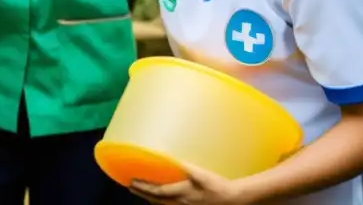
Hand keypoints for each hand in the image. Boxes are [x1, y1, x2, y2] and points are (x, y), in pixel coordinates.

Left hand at [130, 163, 246, 204]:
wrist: (232, 200)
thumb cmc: (218, 186)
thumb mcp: (203, 175)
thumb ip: (189, 168)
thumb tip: (175, 161)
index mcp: (183, 193)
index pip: (158, 191)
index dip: (144, 187)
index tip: (132, 181)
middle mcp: (180, 202)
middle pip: (156, 199)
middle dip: (142, 193)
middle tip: (130, 187)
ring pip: (161, 203)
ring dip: (149, 197)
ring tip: (139, 191)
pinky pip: (168, 204)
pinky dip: (159, 200)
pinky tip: (158, 197)